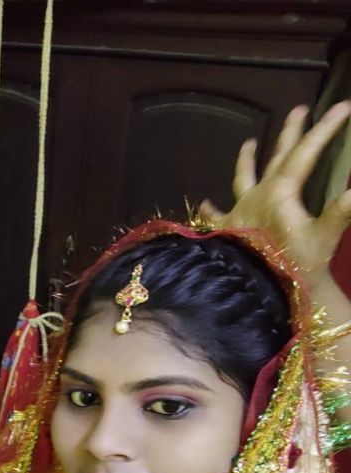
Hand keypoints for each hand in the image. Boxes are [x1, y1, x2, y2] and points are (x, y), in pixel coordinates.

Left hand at [200, 101, 350, 289]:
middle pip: (276, 157)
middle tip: (300, 110)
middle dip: (291, 133)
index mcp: (281, 192)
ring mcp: (240, 212)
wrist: (262, 294)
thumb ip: (342, 211)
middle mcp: (257, 195)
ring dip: (247, 160)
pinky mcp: (228, 231)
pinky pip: (217, 216)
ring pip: (243, 178)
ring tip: (249, 143)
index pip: (306, 153)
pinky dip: (211, 208)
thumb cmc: (294, 266)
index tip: (343, 107)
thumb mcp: (324, 236)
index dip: (325, 129)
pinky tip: (205, 202)